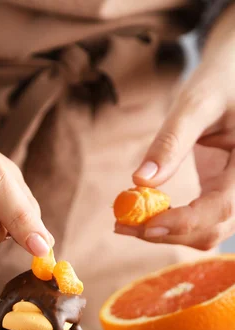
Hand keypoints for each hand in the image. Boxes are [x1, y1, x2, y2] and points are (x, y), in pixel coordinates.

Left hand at [115, 6, 234, 250]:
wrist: (233, 79)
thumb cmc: (222, 82)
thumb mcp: (198, 104)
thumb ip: (171, 141)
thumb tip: (140, 181)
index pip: (221, 208)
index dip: (184, 223)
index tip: (144, 224)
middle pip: (212, 230)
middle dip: (167, 233)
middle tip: (122, 224)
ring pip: (205, 233)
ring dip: (165, 234)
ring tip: (125, 221)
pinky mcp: (220, 196)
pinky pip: (199, 223)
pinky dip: (170, 225)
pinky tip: (141, 215)